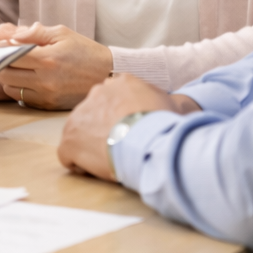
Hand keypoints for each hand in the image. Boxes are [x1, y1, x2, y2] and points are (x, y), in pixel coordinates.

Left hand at [0, 22, 113, 109]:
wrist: (106, 74)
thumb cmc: (84, 50)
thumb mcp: (62, 34)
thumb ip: (35, 33)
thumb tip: (12, 37)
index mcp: (47, 59)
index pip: (10, 56)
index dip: (2, 50)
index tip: (3, 45)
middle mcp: (45, 80)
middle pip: (5, 74)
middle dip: (2, 64)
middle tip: (7, 56)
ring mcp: (47, 95)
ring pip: (10, 89)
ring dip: (8, 78)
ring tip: (17, 68)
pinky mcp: (49, 106)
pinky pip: (22, 99)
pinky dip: (19, 89)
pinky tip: (26, 78)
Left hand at [57, 73, 200, 181]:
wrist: (149, 140)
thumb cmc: (164, 124)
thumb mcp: (175, 105)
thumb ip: (173, 101)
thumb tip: (185, 104)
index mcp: (120, 83)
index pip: (114, 98)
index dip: (121, 118)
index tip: (130, 131)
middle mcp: (96, 93)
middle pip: (95, 113)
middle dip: (103, 128)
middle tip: (121, 145)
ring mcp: (80, 115)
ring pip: (80, 131)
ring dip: (91, 145)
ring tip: (111, 159)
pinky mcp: (70, 139)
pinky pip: (67, 154)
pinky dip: (78, 163)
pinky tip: (96, 169)